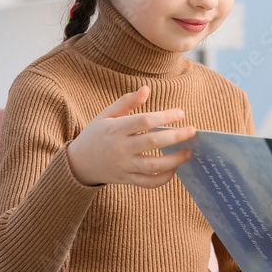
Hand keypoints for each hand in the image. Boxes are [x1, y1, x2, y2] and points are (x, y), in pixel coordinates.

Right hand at [67, 85, 195, 187]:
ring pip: (152, 165)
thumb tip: (147, 89)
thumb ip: (127, 102)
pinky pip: (148, 182)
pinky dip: (163, 178)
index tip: (181, 113)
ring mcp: (124, 166)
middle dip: (175, 137)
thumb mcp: (106, 114)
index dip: (164, 117)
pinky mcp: (127, 179)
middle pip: (152, 142)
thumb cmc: (97, 134)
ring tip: (189, 152)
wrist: (79, 163)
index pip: (143, 121)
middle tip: (193, 131)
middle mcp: (121, 148)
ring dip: (174, 160)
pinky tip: (175, 168)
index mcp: (116, 128)